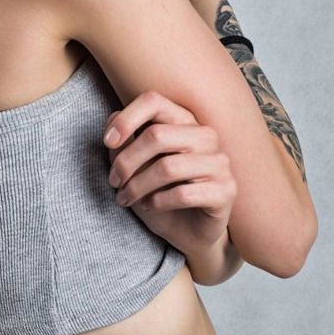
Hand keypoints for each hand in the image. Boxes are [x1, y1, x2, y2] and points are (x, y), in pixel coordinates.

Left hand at [104, 92, 237, 254]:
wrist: (188, 233)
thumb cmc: (159, 194)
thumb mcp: (134, 167)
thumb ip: (124, 142)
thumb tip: (112, 121)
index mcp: (183, 120)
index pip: (153, 101)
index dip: (126, 118)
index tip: (107, 142)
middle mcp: (204, 135)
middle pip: (156, 135)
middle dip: (126, 161)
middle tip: (114, 181)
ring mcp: (219, 162)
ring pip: (168, 167)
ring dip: (138, 186)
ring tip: (126, 198)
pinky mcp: (226, 190)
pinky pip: (184, 193)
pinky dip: (159, 201)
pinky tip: (150, 206)